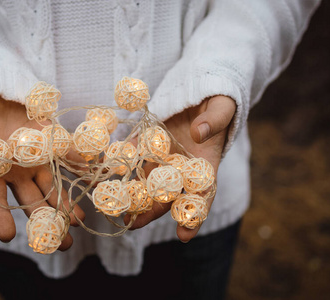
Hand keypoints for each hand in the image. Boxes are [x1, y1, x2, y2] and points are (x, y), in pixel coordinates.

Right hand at [0, 92, 84, 249]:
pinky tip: (91, 180)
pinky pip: (66, 157)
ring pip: (52, 186)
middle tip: (62, 245)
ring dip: (66, 204)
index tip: (7, 236)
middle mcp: (16, 169)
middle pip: (31, 200)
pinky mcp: (51, 142)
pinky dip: (79, 168)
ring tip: (79, 223)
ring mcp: (36, 158)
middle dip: (45, 222)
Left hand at [126, 95, 235, 241]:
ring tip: (115, 207)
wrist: (202, 90)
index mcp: (205, 163)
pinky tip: (106, 168)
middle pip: (169, 192)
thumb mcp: (223, 107)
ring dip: (132, 193)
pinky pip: (135, 152)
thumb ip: (214, 120)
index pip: (203, 194)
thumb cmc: (220, 101)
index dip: (194, 215)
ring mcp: (164, 154)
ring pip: (148, 178)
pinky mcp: (151, 140)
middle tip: (134, 225)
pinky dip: (122, 161)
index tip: (183, 235)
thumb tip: (198, 134)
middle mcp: (183, 165)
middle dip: (152, 211)